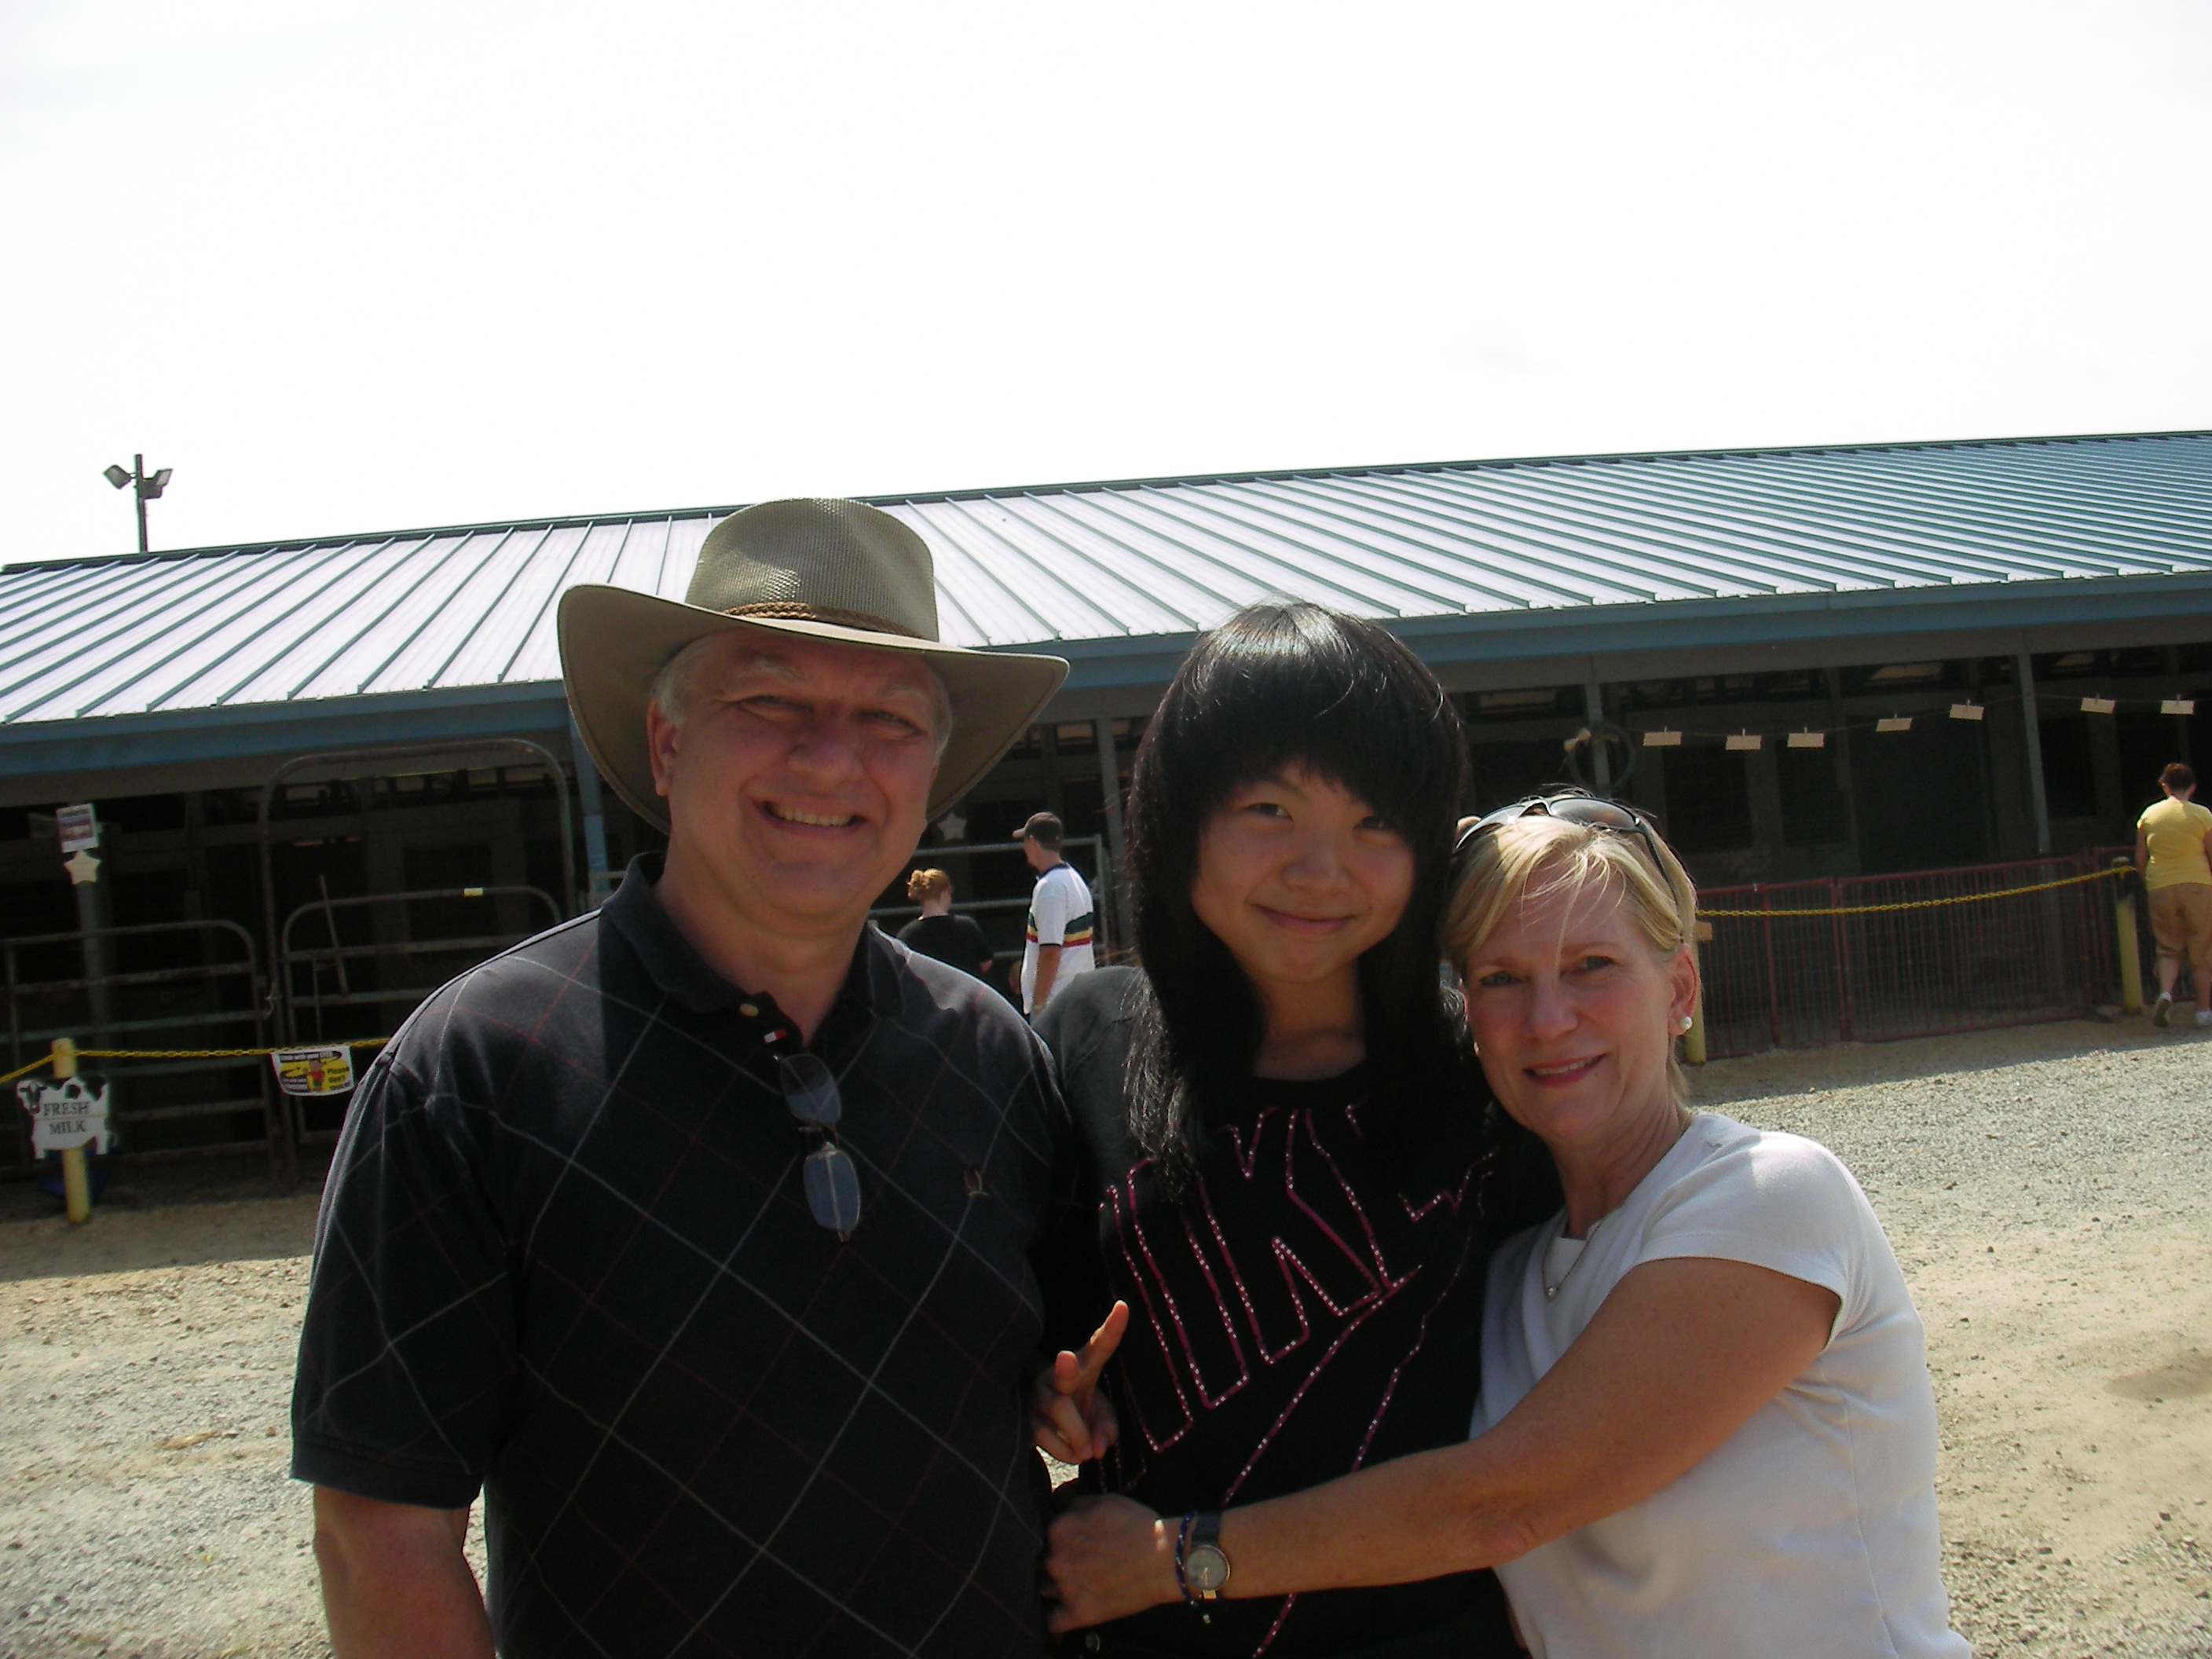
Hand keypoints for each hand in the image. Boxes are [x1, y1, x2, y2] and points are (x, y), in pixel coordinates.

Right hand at [1032, 1301, 1127, 1462]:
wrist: (1041, 1424)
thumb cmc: (1078, 1412)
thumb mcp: (1100, 1419)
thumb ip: (1106, 1431)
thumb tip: (1095, 1449)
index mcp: (1084, 1365)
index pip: (1100, 1345)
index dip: (1113, 1327)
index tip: (1123, 1306)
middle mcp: (1057, 1374)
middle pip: (1064, 1372)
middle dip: (1065, 1367)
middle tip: (1066, 1358)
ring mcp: (1037, 1394)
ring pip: (1059, 1410)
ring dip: (1078, 1436)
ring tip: (1086, 1453)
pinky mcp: (1022, 1416)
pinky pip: (1046, 1436)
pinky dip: (1066, 1452)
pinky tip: (1072, 1453)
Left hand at [1045, 1494, 1180, 1632]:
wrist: (1165, 1559)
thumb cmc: (1139, 1526)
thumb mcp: (1105, 1501)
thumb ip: (1075, 1503)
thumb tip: (1061, 1507)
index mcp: (1059, 1529)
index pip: (1046, 1535)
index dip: (1061, 1539)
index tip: (1075, 1544)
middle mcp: (1055, 1559)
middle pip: (1043, 1562)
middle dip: (1058, 1562)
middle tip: (1080, 1564)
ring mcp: (1065, 1588)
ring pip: (1045, 1589)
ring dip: (1057, 1587)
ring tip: (1080, 1585)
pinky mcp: (1078, 1613)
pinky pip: (1053, 1622)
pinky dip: (1058, 1618)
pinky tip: (1069, 1611)